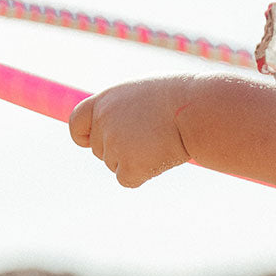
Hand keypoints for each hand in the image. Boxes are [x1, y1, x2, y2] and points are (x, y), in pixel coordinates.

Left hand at [69, 76, 193, 187]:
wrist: (198, 109)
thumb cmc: (183, 99)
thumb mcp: (147, 96)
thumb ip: (126, 111)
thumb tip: (126, 131)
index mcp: (105, 100)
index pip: (77, 123)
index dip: (85, 136)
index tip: (93, 142)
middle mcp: (103, 122)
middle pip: (100, 150)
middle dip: (122, 150)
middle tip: (152, 139)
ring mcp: (113, 145)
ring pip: (115, 165)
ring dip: (136, 161)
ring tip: (161, 143)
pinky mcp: (128, 165)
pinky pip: (127, 179)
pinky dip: (143, 174)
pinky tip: (162, 158)